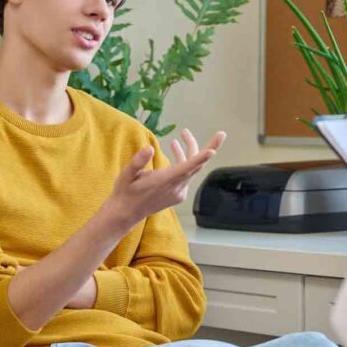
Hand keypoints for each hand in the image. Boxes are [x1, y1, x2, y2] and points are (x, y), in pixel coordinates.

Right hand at [103, 129, 226, 232]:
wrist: (126, 213)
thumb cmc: (125, 191)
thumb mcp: (125, 174)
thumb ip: (137, 162)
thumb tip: (150, 148)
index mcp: (165, 181)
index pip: (186, 168)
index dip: (200, 159)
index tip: (212, 150)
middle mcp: (176, 187)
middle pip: (197, 165)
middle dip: (210, 148)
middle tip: (221, 134)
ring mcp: (179, 192)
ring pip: (191, 168)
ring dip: (189, 151)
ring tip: (183, 133)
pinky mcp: (178, 193)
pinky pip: (186, 174)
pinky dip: (184, 161)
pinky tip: (174, 147)